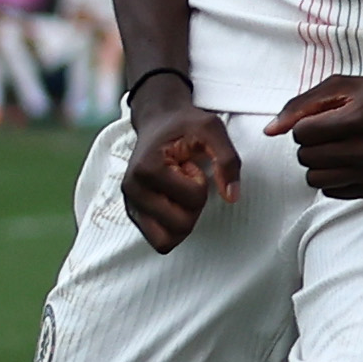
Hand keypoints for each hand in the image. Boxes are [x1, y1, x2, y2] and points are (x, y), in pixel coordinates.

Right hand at [119, 82, 239, 253]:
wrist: (159, 121)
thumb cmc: (185, 124)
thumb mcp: (212, 130)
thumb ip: (227, 160)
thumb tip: (232, 196)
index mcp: (147, 169)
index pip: (192, 199)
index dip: (202, 183)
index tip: (189, 164)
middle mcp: (132, 189)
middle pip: (179, 226)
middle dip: (193, 206)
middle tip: (185, 180)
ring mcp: (130, 203)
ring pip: (166, 240)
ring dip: (183, 220)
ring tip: (178, 191)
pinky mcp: (134, 213)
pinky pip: (159, 239)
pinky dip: (173, 226)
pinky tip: (172, 200)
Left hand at [269, 66, 362, 201]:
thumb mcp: (345, 86)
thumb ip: (302, 104)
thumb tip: (269, 131)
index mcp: (357, 119)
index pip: (302, 134)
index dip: (305, 125)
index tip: (322, 120)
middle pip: (305, 157)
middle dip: (310, 145)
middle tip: (330, 134)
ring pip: (314, 179)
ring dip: (318, 164)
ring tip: (335, 150)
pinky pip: (333, 192)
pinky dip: (333, 179)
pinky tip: (347, 163)